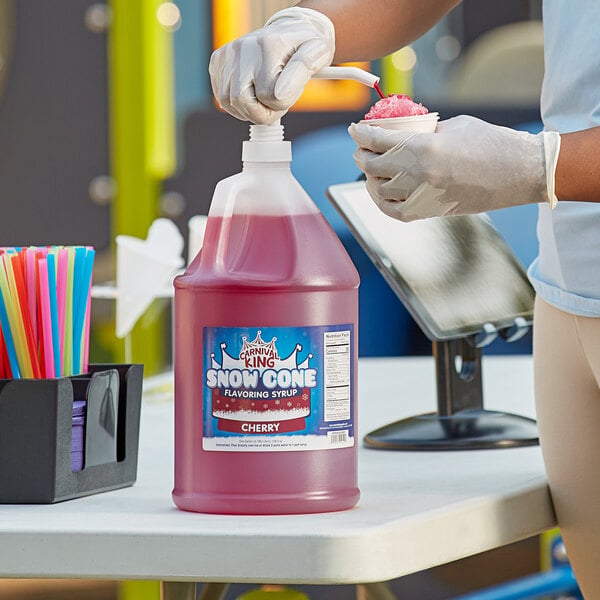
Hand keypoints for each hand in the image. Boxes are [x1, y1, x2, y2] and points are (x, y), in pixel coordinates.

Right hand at [209, 7, 334, 124]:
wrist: (289, 31)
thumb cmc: (303, 46)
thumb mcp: (318, 53)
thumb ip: (301, 72)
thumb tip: (279, 94)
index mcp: (269, 46)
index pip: (270, 96)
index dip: (283, 104)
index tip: (290, 93)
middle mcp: (243, 48)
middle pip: (242, 101)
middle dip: (262, 113)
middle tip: (276, 103)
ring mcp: (227, 54)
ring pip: (229, 102)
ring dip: (249, 110)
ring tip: (264, 97)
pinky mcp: (217, 62)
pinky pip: (221, 98)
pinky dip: (237, 105)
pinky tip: (251, 94)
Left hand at [348, 116, 560, 221]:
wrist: (518, 172)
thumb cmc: (491, 143)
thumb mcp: (453, 126)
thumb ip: (423, 131)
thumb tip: (401, 135)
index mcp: (423, 148)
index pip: (377, 141)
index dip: (360, 134)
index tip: (354, 130)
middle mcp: (418, 175)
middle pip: (373, 167)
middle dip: (361, 156)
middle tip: (360, 149)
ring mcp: (422, 196)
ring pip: (380, 190)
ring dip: (370, 178)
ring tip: (371, 169)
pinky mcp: (429, 211)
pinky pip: (394, 211)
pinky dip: (381, 201)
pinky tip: (380, 191)